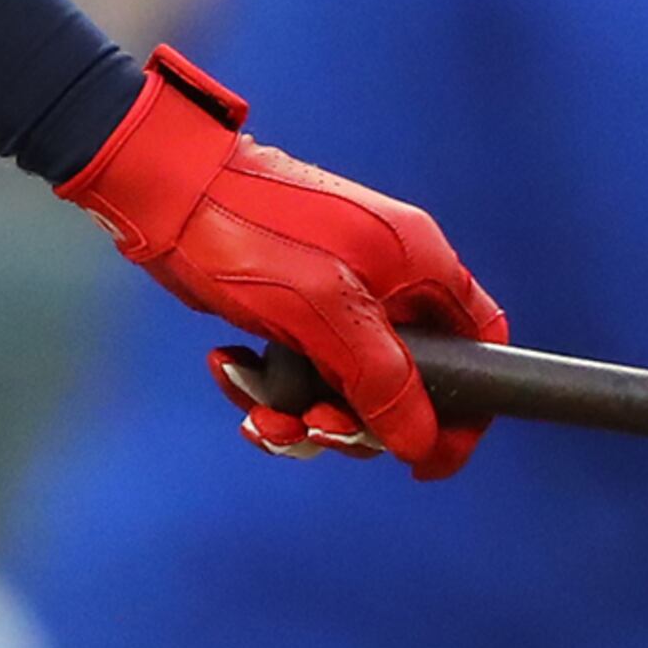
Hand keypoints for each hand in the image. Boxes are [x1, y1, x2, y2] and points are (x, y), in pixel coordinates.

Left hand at [58, 46, 506, 474]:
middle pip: (407, 383)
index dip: (467, 408)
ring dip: (302, 413)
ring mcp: (338, 293)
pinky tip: (230, 367)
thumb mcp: (326, 313)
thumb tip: (420, 439)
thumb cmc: (250, 234)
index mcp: (419, 264)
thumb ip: (381, 378)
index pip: (483, 344)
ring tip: (257, 410)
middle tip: (314, 427)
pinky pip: (299, 370)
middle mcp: (388, 279)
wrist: (164, 189)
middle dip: (358, 422)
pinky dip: (268, 384)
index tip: (427, 458)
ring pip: (345, 386)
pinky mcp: (291, 306)